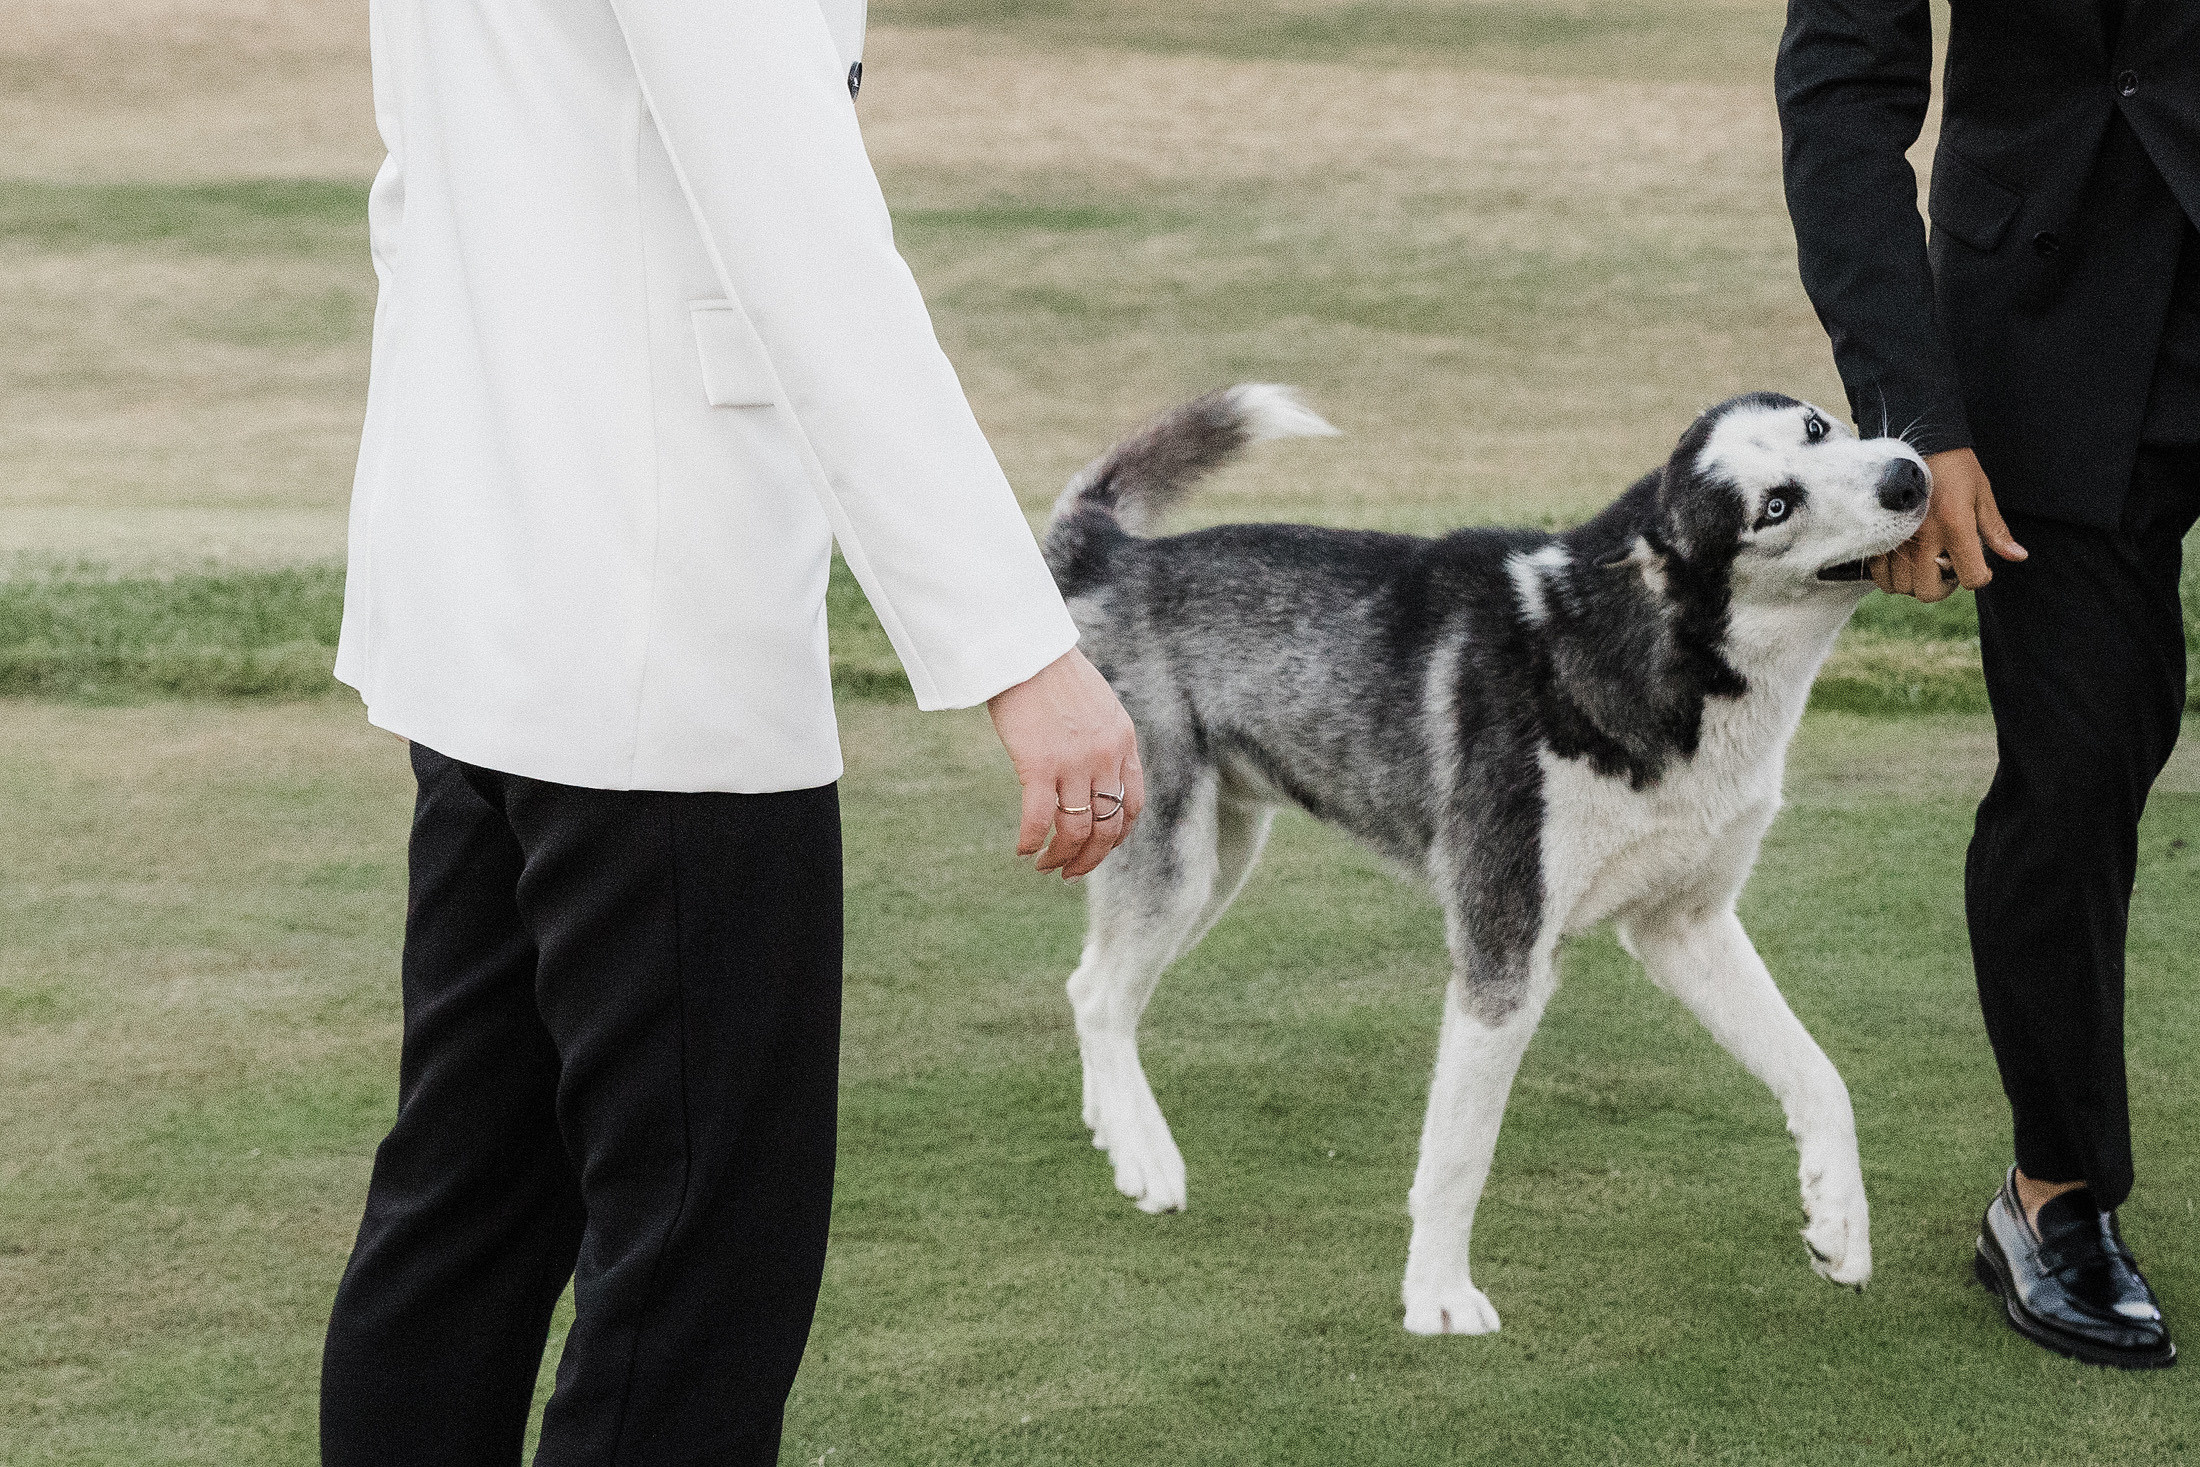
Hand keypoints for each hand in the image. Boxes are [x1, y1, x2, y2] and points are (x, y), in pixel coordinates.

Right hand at [987, 648, 1144, 879]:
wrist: (1026, 650)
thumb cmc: (1053, 673)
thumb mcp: (1097, 706)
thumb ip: (1103, 739)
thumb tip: (1093, 772)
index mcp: (1123, 743)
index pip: (1133, 806)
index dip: (1117, 836)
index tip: (1099, 848)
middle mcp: (1105, 758)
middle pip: (1107, 828)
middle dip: (1090, 859)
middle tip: (1069, 873)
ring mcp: (1074, 763)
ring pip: (1075, 831)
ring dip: (1060, 857)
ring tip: (1044, 866)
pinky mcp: (1039, 765)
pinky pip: (1039, 819)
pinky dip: (1030, 841)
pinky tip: (1021, 849)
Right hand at [1868, 447, 2025, 601]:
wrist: (1917, 441)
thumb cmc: (1954, 466)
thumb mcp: (1981, 494)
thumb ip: (1995, 531)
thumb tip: (2017, 556)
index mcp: (1955, 527)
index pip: (1972, 578)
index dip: (1979, 576)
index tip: (1978, 565)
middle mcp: (1923, 537)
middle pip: (1929, 591)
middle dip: (1943, 586)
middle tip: (1947, 568)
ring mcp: (1896, 539)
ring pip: (1902, 586)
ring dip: (1915, 581)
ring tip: (1925, 563)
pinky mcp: (1877, 535)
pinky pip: (1879, 574)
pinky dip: (1891, 575)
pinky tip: (1903, 560)